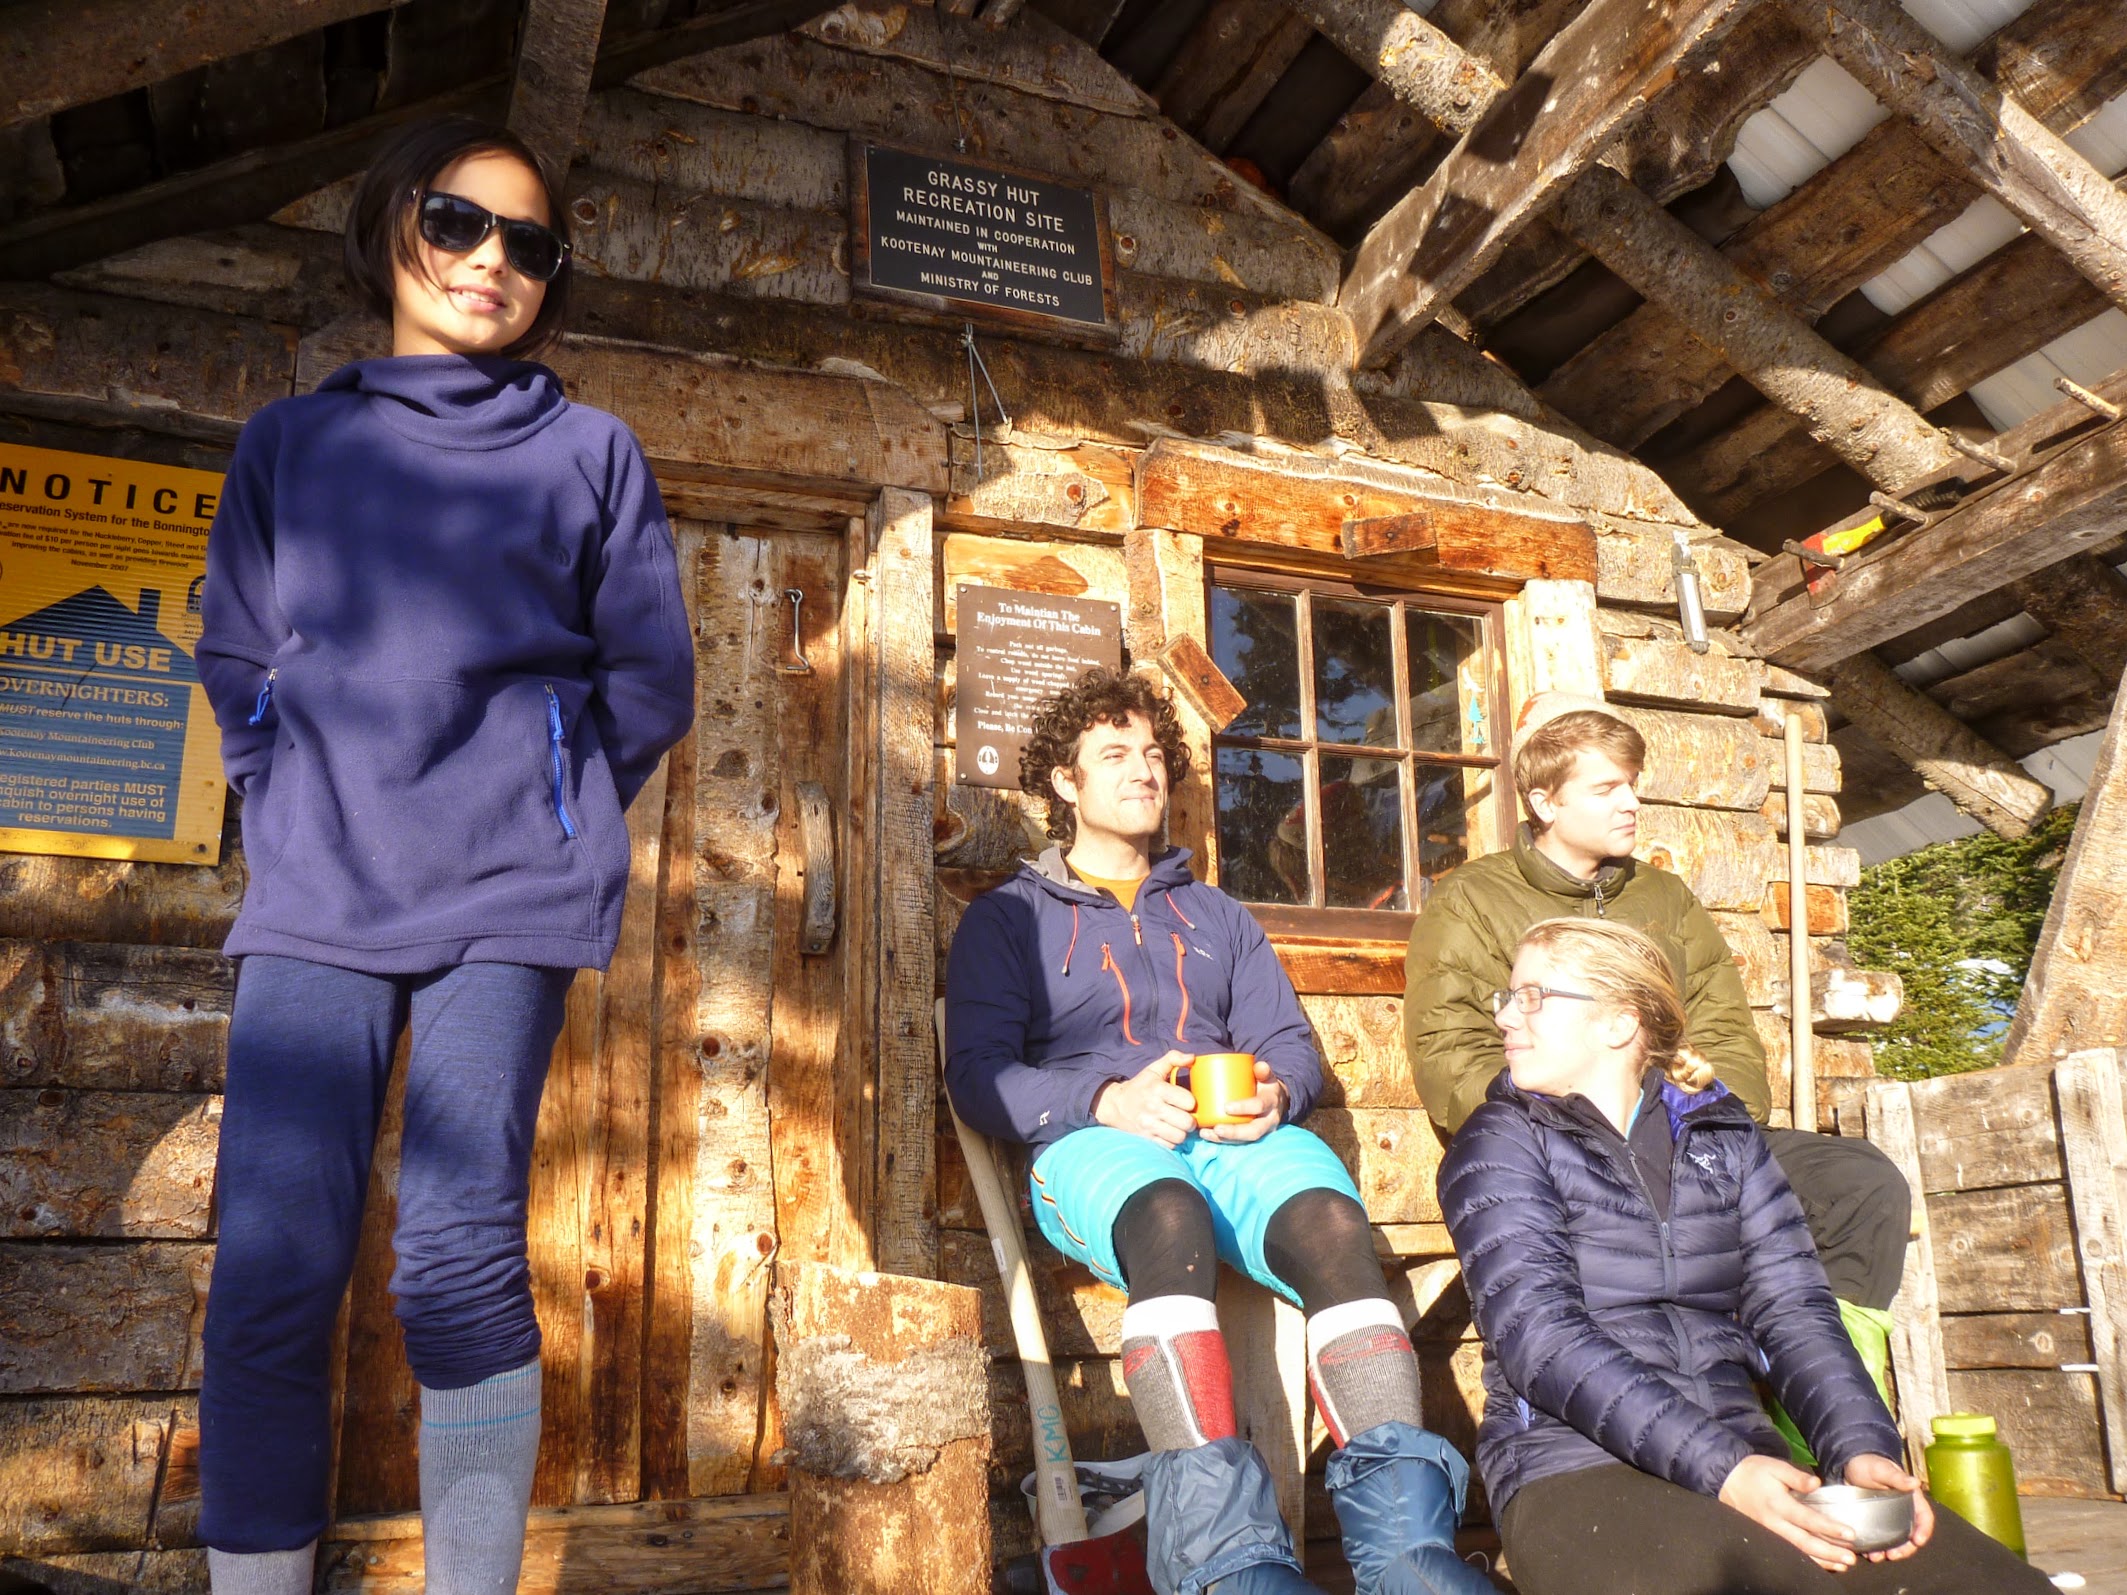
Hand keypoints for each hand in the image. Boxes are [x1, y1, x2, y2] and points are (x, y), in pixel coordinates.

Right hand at [1093, 1051, 1198, 1147]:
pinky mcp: (1146, 1139)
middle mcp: (1154, 1108)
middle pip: (1186, 1122)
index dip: (1191, 1102)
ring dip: (1182, 1132)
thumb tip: (1192, 1057)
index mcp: (1158, 1089)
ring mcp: (1149, 1125)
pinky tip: (1169, 1133)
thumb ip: (1173, 1059)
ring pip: (1179, 1136)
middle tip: (1187, 1117)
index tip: (1187, 1102)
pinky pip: (1169, 1146)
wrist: (1115, 1105)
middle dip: (1190, 1120)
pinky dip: (1172, 1141)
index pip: (1188, 1101)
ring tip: (1178, 1126)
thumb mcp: (1153, 1069)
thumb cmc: (1139, 1086)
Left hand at [1201, 1059, 1288, 1143]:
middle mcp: (1269, 1120)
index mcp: (1271, 1102)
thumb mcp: (1266, 1076)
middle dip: (1234, 1132)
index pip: (1259, 1106)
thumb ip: (1262, 1071)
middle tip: (1216, 1128)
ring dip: (1224, 1139)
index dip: (1244, 1107)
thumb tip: (1259, 1066)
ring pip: (1244, 1140)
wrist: (1276, 1100)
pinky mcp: (1252, 1137)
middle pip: (1254, 1131)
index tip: (1226, 1107)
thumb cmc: (1264, 1085)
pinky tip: (1206, 1135)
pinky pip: (1238, 1142)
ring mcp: (1262, 1131)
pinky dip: (1221, 1140)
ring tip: (1206, 1133)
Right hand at [1718, 1454, 1854, 1571]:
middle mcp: (1774, 1523)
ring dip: (1822, 1560)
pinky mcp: (1767, 1538)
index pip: (1808, 1519)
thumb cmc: (1754, 1472)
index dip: (1829, 1528)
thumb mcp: (1774, 1467)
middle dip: (1830, 1552)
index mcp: (1778, 1504)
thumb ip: (1796, 1476)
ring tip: (1843, 1566)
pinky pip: (1790, 1553)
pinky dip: (1809, 1561)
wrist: (1726, 1481)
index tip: (1850, 1534)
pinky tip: (1824, 1564)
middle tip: (1851, 1558)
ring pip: (1798, 1552)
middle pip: (1805, 1542)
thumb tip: (1816, 1484)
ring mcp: (1769, 1534)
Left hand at [1842, 1453, 1930, 1560]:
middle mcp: (1903, 1511)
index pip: (1924, 1517)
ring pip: (1895, 1540)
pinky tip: (1868, 1553)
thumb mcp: (1881, 1469)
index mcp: (1911, 1499)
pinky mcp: (1874, 1522)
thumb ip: (1897, 1477)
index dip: (1924, 1530)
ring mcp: (1889, 1518)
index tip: (1918, 1541)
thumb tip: (1915, 1482)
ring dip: (1890, 1551)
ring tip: (1879, 1557)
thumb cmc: (1869, 1463)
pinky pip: (1879, 1538)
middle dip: (1906, 1548)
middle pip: (1911, 1534)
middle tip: (1894, 1555)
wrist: (1848, 1464)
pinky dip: (1876, 1547)